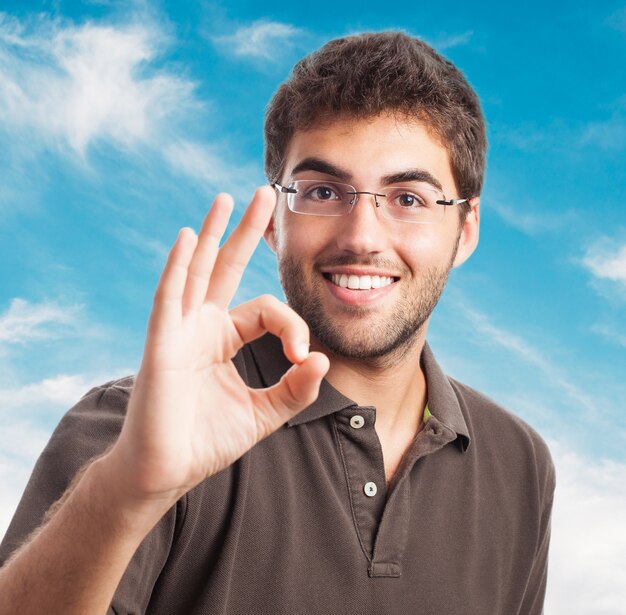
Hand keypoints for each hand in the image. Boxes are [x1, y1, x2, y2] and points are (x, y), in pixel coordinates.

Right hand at [105, 186, 328, 508]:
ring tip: (225, 198)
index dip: (292, 325)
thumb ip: (296, 389)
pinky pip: (169, 297)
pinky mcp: (160, 343)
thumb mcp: (265, 413)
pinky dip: (177, 266)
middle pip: (226, 267)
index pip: (267, 310)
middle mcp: (202, 326)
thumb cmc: (208, 441)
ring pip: (197, 270)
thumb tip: (322, 359)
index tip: (303, 357)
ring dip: (211, 233)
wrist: (166, 472)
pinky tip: (188, 236)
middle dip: (246, 231)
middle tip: (265, 193)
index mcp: (225, 339)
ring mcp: (179, 330)